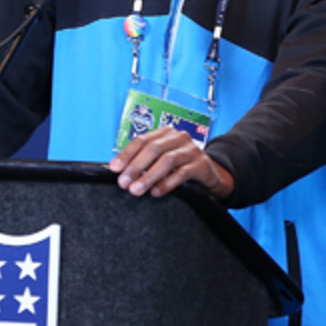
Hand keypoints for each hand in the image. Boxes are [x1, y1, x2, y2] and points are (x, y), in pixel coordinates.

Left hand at [109, 126, 234, 200]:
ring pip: (166, 161)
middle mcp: (178, 137)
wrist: (210, 174)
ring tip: (136, 190)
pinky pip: (181, 173)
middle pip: (153, 149)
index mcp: (165, 133)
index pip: (142, 140)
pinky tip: (156, 192)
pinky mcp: (201, 164)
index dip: (126, 154)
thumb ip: (143, 163)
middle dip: (135, 167)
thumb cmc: (181, 167)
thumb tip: (118, 172)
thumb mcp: (162, 160)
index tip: (114, 169)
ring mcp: (191, 149)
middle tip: (123, 183)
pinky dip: (166, 183)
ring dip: (148, 176)